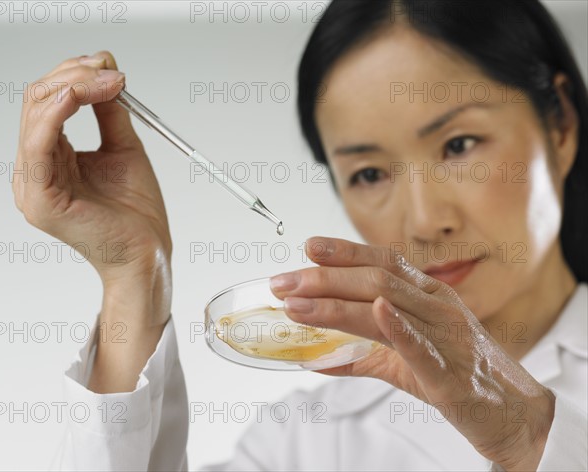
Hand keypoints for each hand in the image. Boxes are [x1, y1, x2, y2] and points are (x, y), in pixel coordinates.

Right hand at [12, 51, 171, 326]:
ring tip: (107, 80)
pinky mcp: (41, 198)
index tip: (110, 65)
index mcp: (52, 159)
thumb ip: (110, 112)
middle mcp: (36, 170)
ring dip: (72, 87)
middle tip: (110, 69)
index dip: (76, 76)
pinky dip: (56, 113)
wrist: (148, 253)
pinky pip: (38, 145)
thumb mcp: (125, 149)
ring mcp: (33, 185)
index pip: (48, 103)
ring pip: (36, 115)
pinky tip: (76, 96)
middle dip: (74, 76)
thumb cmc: (137, 212)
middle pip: (38, 102)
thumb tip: (107, 71)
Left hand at [270, 236, 554, 470]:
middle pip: (376, 278)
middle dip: (324, 277)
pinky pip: (422, 344)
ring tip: (298, 305)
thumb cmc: (461, 377)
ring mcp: (446, 335)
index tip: (308, 247)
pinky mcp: (450, 373)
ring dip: (337, 303)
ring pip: (389, 304)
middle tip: (283, 283)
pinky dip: (396, 326)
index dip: (345, 251)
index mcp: (430, 295)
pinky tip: (375, 311)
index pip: (383, 261)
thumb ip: (362, 353)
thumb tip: (314, 357)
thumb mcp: (407, 358)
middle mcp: (437, 306)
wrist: (515, 415)